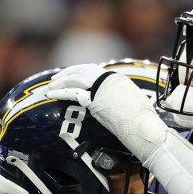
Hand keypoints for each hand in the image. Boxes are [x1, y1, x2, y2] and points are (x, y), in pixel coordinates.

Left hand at [48, 64, 166, 162]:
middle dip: (68, 73)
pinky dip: (60, 92)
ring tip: (51, 86)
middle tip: (57, 77)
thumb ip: (125, 97)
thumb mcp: (135, 100)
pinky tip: (51, 94)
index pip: (94, 71)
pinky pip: (71, 92)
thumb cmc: (141, 116)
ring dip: (61, 81)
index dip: (81, 72)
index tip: (74, 75)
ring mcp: (99, 88)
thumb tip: (124, 101)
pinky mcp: (92, 99)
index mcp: (116, 78)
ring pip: (75, 78)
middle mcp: (106, 79)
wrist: (140, 122)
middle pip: (82, 71)